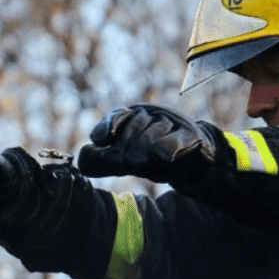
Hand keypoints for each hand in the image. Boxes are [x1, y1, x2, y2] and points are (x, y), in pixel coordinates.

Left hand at [77, 105, 221, 185]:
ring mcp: (173, 124)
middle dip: (126, 145)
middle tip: (124, 162)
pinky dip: (168, 147)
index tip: (102, 139)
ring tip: (137, 164)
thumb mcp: (127, 161)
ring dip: (144, 148)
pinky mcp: (191, 137)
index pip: (118, 116)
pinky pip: (176, 139)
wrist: (196, 164)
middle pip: (135, 125)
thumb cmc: (156, 158)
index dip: (109, 126)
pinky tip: (160, 158)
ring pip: (154, 132)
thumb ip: (103, 161)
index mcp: (134, 117)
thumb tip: (81, 161)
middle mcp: (153, 115)